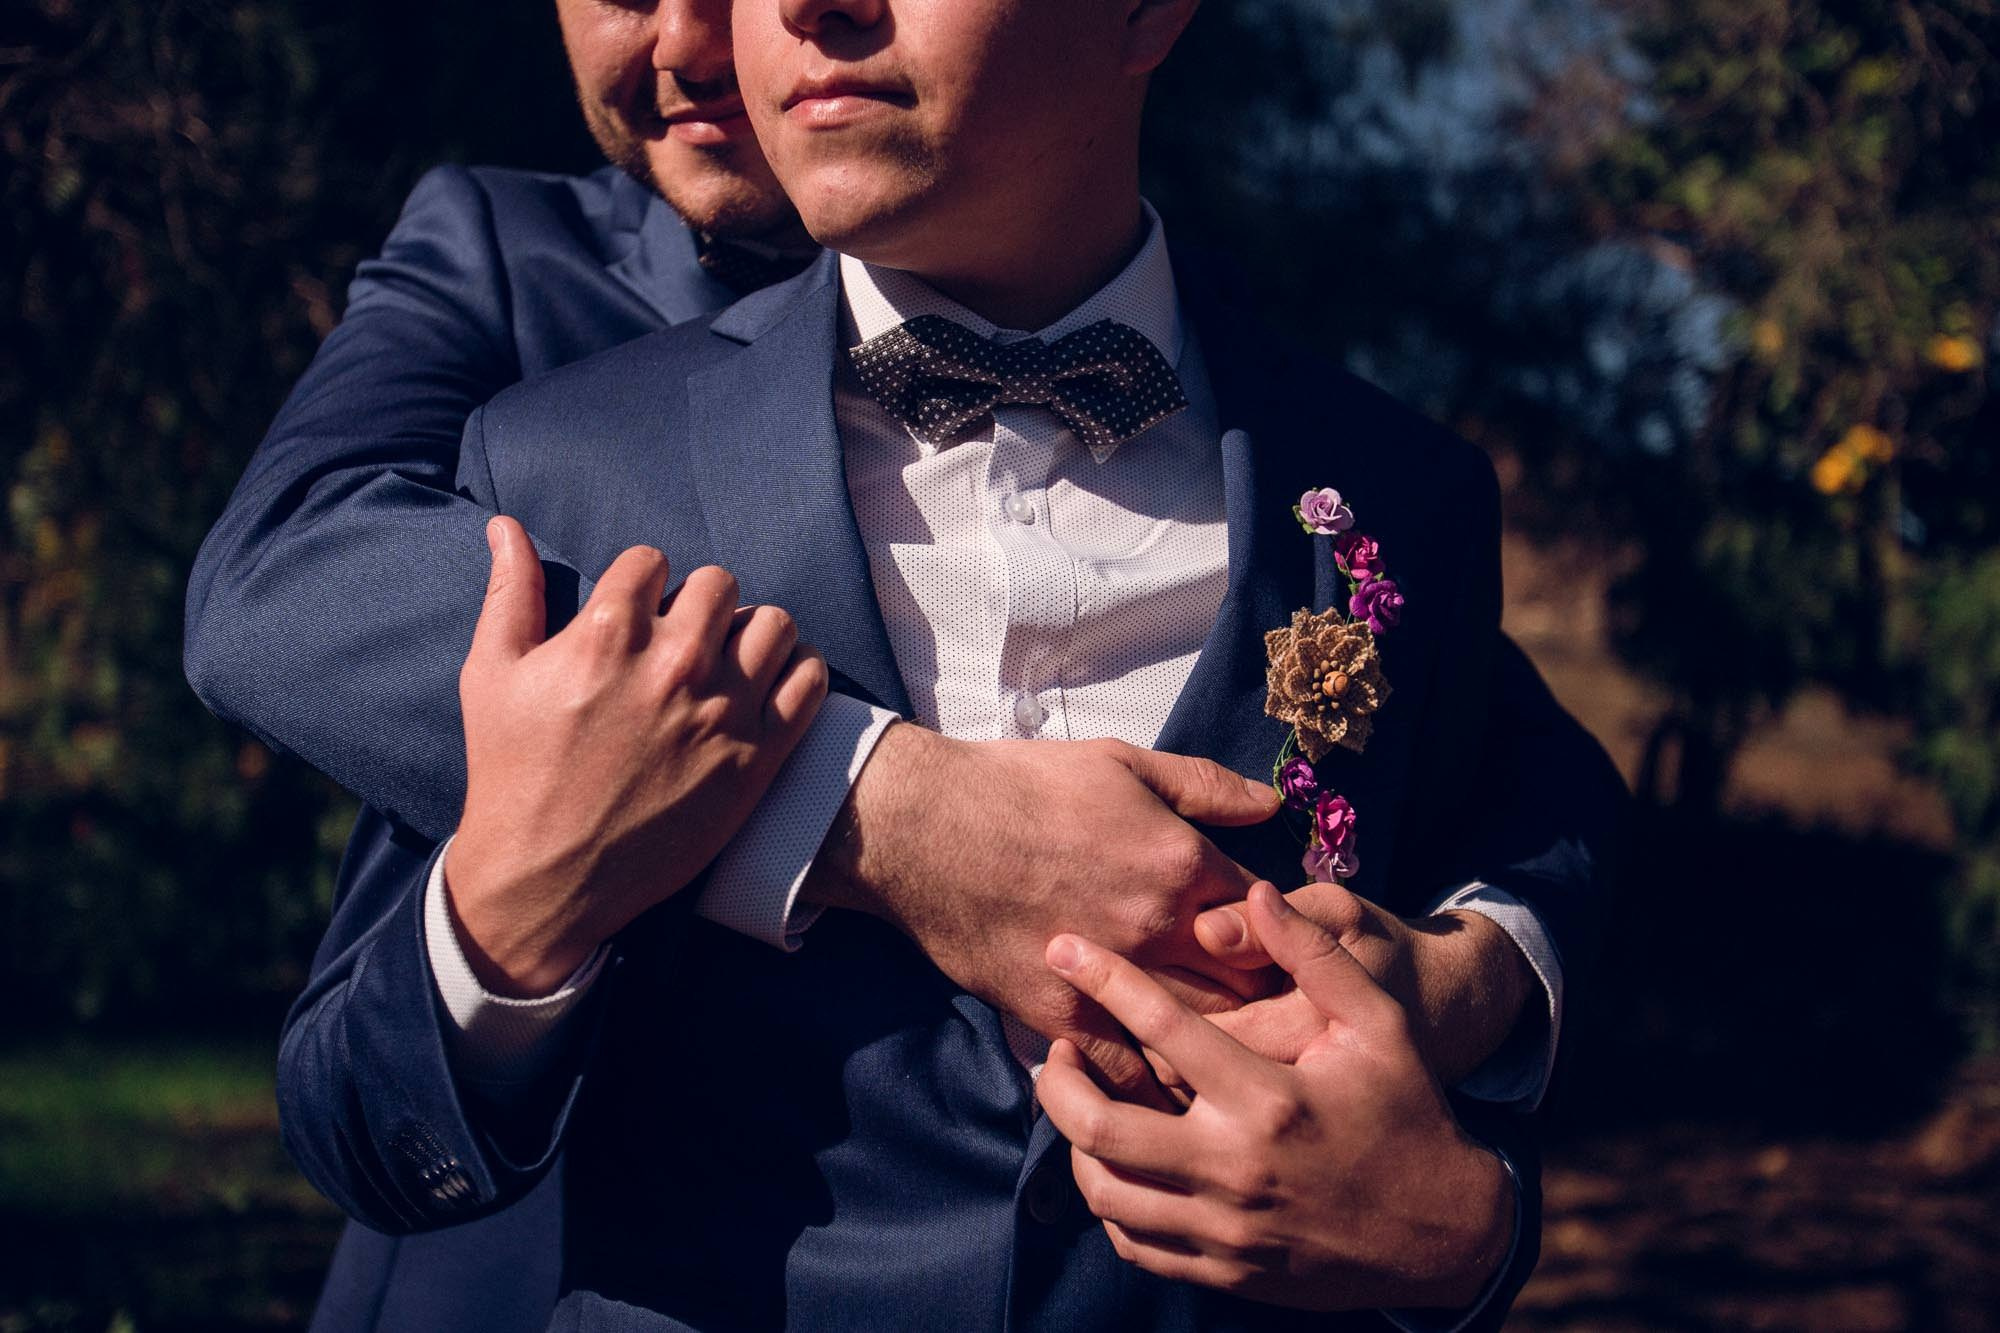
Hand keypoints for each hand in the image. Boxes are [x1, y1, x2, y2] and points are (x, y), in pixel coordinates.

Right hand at [446, 516, 827, 995]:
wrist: (545, 877)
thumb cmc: (510, 772)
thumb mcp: (491, 675)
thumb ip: (510, 592)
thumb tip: (506, 526)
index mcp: (608, 635)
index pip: (652, 561)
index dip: (641, 584)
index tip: (635, 615)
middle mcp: (673, 666)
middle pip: (720, 585)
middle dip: (698, 604)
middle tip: (680, 641)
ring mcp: (722, 712)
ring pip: (775, 625)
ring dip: (752, 634)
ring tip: (727, 661)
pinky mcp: (756, 759)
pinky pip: (810, 682)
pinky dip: (796, 674)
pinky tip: (766, 688)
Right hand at [804, 726, 1283, 1103]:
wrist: (925, 829)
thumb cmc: (1024, 786)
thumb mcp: (1123, 762)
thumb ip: (1204, 787)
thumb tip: (1271, 805)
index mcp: (1182, 864)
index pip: (1269, 919)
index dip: (1284, 937)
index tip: (1286, 950)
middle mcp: (1157, 929)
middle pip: (1250, 988)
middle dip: (1272, 1002)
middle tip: (1281, 1014)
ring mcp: (1109, 979)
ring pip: (1198, 1037)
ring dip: (1224, 1050)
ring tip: (1240, 1061)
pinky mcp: (1060, 1015)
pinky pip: (1126, 1071)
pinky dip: (1155, 1083)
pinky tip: (1169, 1089)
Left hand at [1037, 884, 1514, 1311]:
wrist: (1447, 1232)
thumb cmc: (1408, 1111)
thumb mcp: (1378, 1024)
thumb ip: (1315, 956)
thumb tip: (1257, 894)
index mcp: (1269, 1098)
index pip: (1163, 1027)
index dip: (1103, 979)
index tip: (1063, 949)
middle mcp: (1236, 1168)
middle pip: (1103, 1127)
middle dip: (1058, 1080)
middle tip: (1054, 1046)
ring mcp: (1225, 1229)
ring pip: (1106, 1192)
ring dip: (1074, 1142)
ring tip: (1078, 1102)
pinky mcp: (1224, 1271)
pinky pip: (1134, 1243)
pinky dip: (1109, 1201)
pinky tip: (1114, 1163)